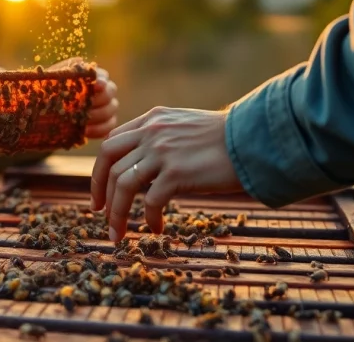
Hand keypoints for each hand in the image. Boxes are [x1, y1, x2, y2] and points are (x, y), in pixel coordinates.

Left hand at [45, 57, 118, 139]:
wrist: (42, 113)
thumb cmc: (49, 92)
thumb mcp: (52, 79)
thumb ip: (65, 70)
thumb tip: (79, 61)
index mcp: (91, 77)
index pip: (102, 75)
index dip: (101, 80)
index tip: (95, 86)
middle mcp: (101, 90)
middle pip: (111, 91)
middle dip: (100, 99)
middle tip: (87, 106)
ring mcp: (104, 107)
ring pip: (111, 109)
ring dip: (99, 115)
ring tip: (83, 121)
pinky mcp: (102, 124)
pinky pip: (108, 127)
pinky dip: (99, 130)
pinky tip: (85, 131)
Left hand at [90, 106, 242, 241]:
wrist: (254, 139)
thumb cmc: (225, 139)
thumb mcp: (184, 126)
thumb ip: (160, 137)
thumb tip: (142, 165)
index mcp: (152, 119)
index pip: (111, 143)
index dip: (100, 169)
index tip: (101, 191)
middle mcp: (152, 132)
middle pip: (108, 162)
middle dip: (98, 190)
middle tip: (99, 213)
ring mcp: (162, 152)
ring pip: (123, 185)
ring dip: (117, 214)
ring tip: (119, 234)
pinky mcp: (177, 173)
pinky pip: (150, 201)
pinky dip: (149, 218)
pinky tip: (157, 229)